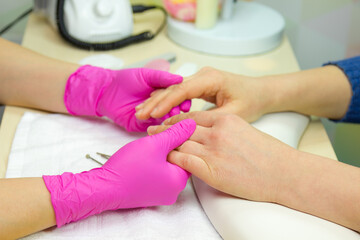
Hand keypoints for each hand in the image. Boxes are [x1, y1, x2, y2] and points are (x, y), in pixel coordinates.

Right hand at [43, 119, 195, 226]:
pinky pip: (157, 175)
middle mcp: (174, 191)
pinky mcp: (150, 195)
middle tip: (154, 140)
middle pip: (178, 161)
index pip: (189, 154)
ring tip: (146, 149)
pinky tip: (141, 159)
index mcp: (179, 180)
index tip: (165, 132)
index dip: (178, 139)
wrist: (104, 187)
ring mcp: (161, 195)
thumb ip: (176, 133)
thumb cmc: (128, 167)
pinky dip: (152, 165)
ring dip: (159, 155)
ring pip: (166, 167)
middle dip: (167, 147)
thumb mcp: (154, 144)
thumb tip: (192, 125)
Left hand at [64, 65, 190, 131]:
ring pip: (165, 119)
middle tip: (181, 111)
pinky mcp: (143, 125)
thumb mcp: (146, 75)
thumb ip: (162, 78)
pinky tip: (162, 124)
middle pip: (173, 110)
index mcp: (163, 92)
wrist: (106, 91)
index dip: (182, 100)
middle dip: (177, 110)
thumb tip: (179, 78)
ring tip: (172, 116)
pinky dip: (159, 126)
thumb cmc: (124, 80)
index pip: (177, 97)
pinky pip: (153, 127)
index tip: (186, 102)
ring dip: (170, 118)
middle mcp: (160, 105)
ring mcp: (152, 116)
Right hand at [136, 67, 272, 121]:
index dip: (166, 102)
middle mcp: (203, 75)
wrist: (261, 93)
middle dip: (155, 101)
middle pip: (173, 88)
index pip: (182, 89)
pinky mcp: (199, 85)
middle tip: (139, 114)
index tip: (153, 114)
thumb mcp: (233, 114)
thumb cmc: (251, 101)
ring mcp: (200, 78)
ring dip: (157, 101)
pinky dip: (166, 101)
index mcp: (211, 79)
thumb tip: (185, 127)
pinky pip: (178, 92)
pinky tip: (154, 109)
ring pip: (173, 89)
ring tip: (141, 112)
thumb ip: (209, 119)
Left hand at [147, 111, 298, 202]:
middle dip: (164, 129)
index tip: (165, 122)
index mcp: (226, 119)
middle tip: (150, 130)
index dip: (176, 120)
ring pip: (180, 142)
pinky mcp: (211, 169)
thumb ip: (223, 128)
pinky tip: (164, 158)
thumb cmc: (268, 154)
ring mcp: (213, 150)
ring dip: (164, 143)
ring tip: (151, 145)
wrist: (285, 172)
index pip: (193, 117)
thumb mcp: (245, 130)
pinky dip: (171, 158)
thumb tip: (206, 132)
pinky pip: (183, 160)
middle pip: (183, 128)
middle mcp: (217, 132)